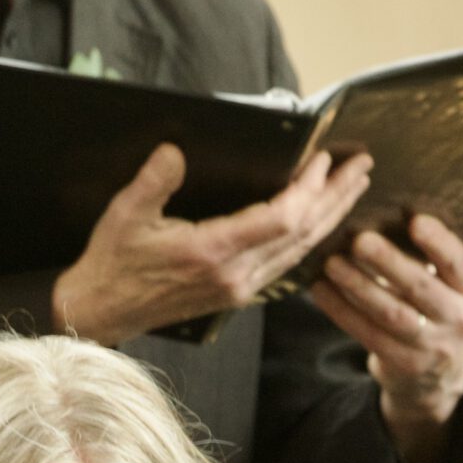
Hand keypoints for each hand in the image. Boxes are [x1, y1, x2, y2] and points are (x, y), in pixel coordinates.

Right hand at [53, 144, 372, 345]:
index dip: (309, 189)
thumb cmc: (111, 265)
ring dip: (330, 217)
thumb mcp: (124, 216)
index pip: (280, 219)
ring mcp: (239, 287)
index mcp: (210, 253)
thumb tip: (175, 150)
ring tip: (352, 188)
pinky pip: (286, 264)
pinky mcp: (237, 293)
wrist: (101, 312)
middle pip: (303, 234)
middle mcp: (234, 274)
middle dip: (336, 197)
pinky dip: (310, 239)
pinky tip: (320, 223)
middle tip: (361, 166)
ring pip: (301, 251)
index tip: (322, 161)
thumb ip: (153, 181)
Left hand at [307, 212, 462, 462]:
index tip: (415, 219)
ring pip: (390, 314)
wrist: (437, 375)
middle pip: (420, 288)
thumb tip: (383, 215)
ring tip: (331, 263)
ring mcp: (432, 345)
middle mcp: (460, 318)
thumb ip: (427, 259)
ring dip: (358, 286)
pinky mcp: (404, 363)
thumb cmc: (435, 311)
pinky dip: (341, 310)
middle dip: (388, 262)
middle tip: (359, 239)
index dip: (439, 242)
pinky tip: (320, 289)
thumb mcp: (448, 287)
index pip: (459, 263)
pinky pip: (367, 333)